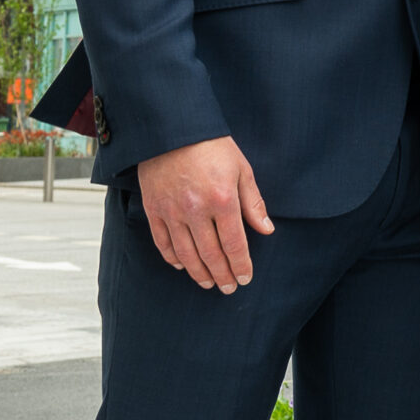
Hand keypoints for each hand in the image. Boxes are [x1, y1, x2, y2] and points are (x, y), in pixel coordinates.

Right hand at [135, 136, 272, 292]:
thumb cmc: (213, 147)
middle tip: (229, 288)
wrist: (173, 131)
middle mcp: (196, 210)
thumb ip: (253, 202)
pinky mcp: (153, 209)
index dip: (241, 264)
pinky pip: (162, 242)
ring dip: (198, 272)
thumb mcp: (242, 169)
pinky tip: (182, 266)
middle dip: (221, 274)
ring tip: (208, 283)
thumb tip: (266, 230)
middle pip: (210, 254)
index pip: (234, 243)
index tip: (246, 278)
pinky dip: (172, 257)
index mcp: (222, 200)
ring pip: (185, 253)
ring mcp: (172, 212)